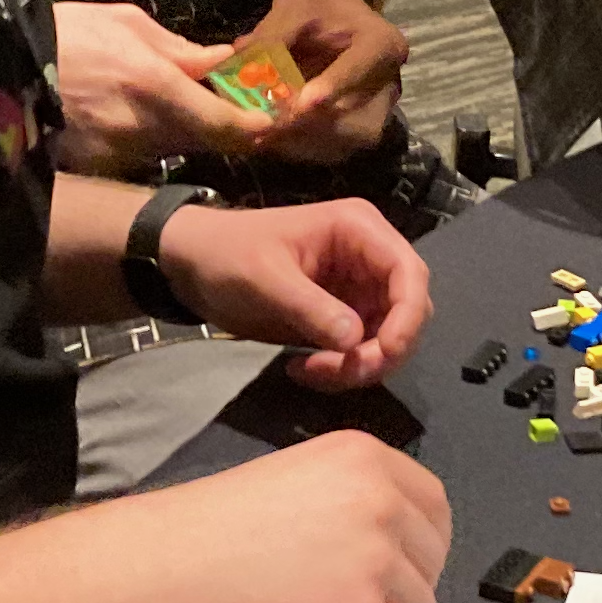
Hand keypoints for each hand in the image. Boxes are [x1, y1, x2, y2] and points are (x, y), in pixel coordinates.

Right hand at [50, 0, 272, 171]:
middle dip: (223, 126)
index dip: (256, 127)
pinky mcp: (97, 170)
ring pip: (174, 149)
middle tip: (229, 104)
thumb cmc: (65, 33)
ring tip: (167, 102)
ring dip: (183, 131)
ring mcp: (119, 157)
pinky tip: (128, 116)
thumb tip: (221, 62)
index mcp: (157, 87)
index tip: (270, 119)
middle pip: (207, 142)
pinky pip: (138, 157)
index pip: (227, 125)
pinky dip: (145, 140)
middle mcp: (144, 131)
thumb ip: (180, 49)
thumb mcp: (125, 23)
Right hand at [109, 432, 449, 602]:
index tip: (399, 566)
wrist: (172, 562)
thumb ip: (354, 499)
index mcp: (368, 458)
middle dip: (404, 588)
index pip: (436, 507)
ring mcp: (376, 561)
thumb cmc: (219, 523)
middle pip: (432, 562)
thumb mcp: (301, 477)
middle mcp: (383, 502)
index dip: (422, 544)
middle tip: (357, 602)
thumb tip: (395, 548)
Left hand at [158, 194, 431, 392]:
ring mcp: (357, 287)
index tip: (383, 354)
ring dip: (360, 364)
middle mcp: (368, 256)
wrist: (191, 264)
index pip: (410, 272)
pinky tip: (304, 369)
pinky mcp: (342, 314)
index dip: (408, 317)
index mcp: (358, 230)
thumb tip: (356, 342)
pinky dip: (342, 368)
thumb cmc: (227, 255)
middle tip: (337, 373)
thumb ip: (313, 309)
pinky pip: (361, 348)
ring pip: (387, 336)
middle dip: (382, 349)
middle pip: (407, 310)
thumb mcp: (266, 280)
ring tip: (311, 372)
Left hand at [245, 0, 408, 165]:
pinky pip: (332, 151)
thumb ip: (274, 30)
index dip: (333, 85)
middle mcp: (387, 84)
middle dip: (308, 127)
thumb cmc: (318, 5)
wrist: (336, 20)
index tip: (302, 104)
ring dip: (300, 142)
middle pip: (355, 119)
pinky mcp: (359, 131)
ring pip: (343, 142)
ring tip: (262, 137)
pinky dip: (300, 148)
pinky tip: (271, 141)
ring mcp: (376, 112)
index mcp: (381, 44)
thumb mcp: (297, 2)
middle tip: (266, 129)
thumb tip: (242, 56)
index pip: (361, 67)